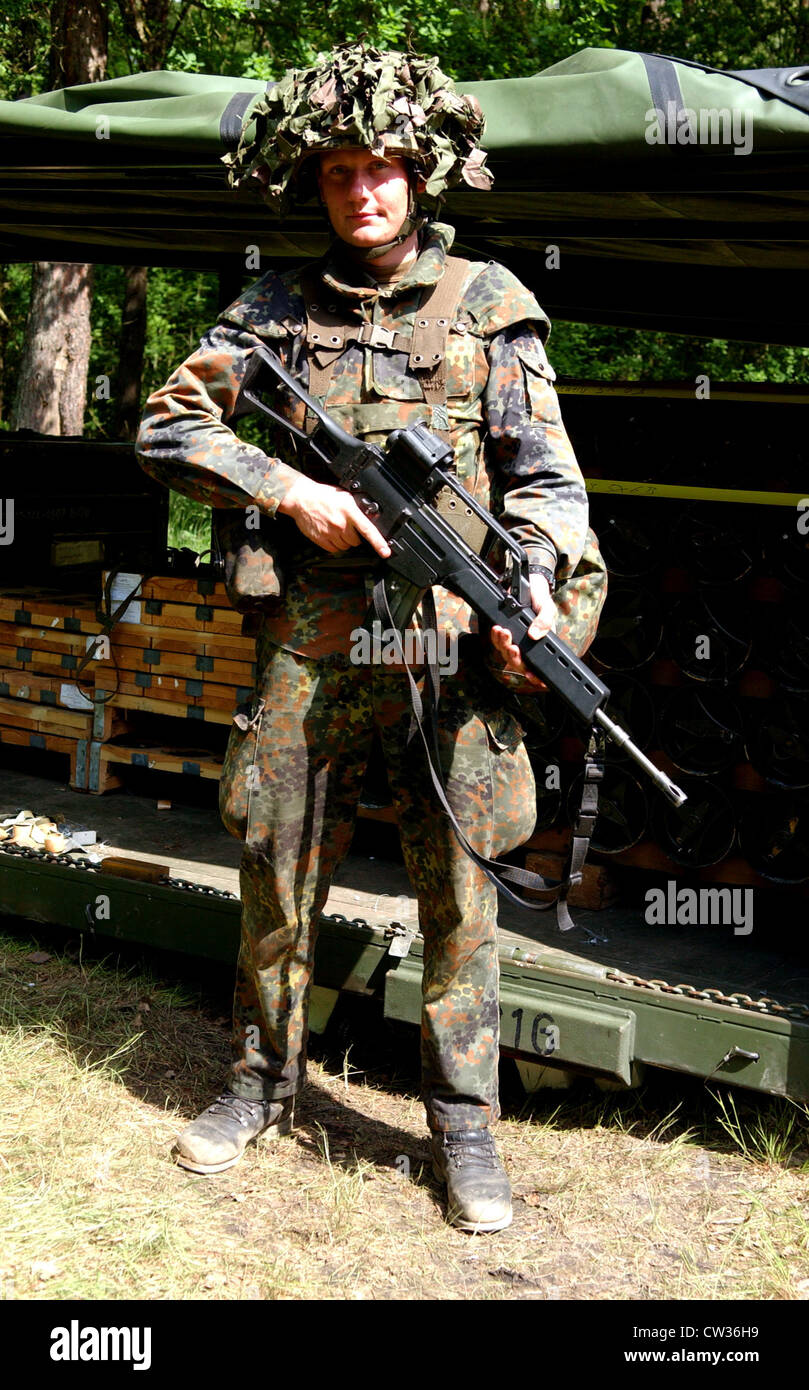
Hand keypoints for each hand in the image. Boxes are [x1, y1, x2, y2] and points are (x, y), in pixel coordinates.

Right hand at [278, 476, 390, 557]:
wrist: (302, 498)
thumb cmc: (324, 496)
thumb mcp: (345, 497)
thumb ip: (358, 508)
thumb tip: (371, 517)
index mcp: (349, 511)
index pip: (367, 530)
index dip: (378, 543)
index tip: (385, 552)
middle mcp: (340, 524)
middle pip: (356, 541)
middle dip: (354, 536)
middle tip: (346, 525)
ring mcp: (330, 533)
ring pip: (346, 546)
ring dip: (344, 540)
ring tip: (336, 527)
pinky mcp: (321, 539)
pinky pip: (334, 549)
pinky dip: (334, 544)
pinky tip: (330, 533)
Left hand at [490, 573, 554, 688]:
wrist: (529, 585)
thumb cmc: (541, 599)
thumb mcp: (548, 608)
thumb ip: (545, 621)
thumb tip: (534, 635)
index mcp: (541, 645)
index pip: (538, 666)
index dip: (535, 675)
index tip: (530, 675)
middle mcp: (528, 646)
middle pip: (519, 662)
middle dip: (514, 657)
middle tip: (513, 647)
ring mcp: (516, 640)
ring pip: (506, 653)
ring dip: (503, 645)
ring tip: (503, 632)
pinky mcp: (505, 633)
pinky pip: (498, 641)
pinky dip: (496, 637)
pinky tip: (497, 629)